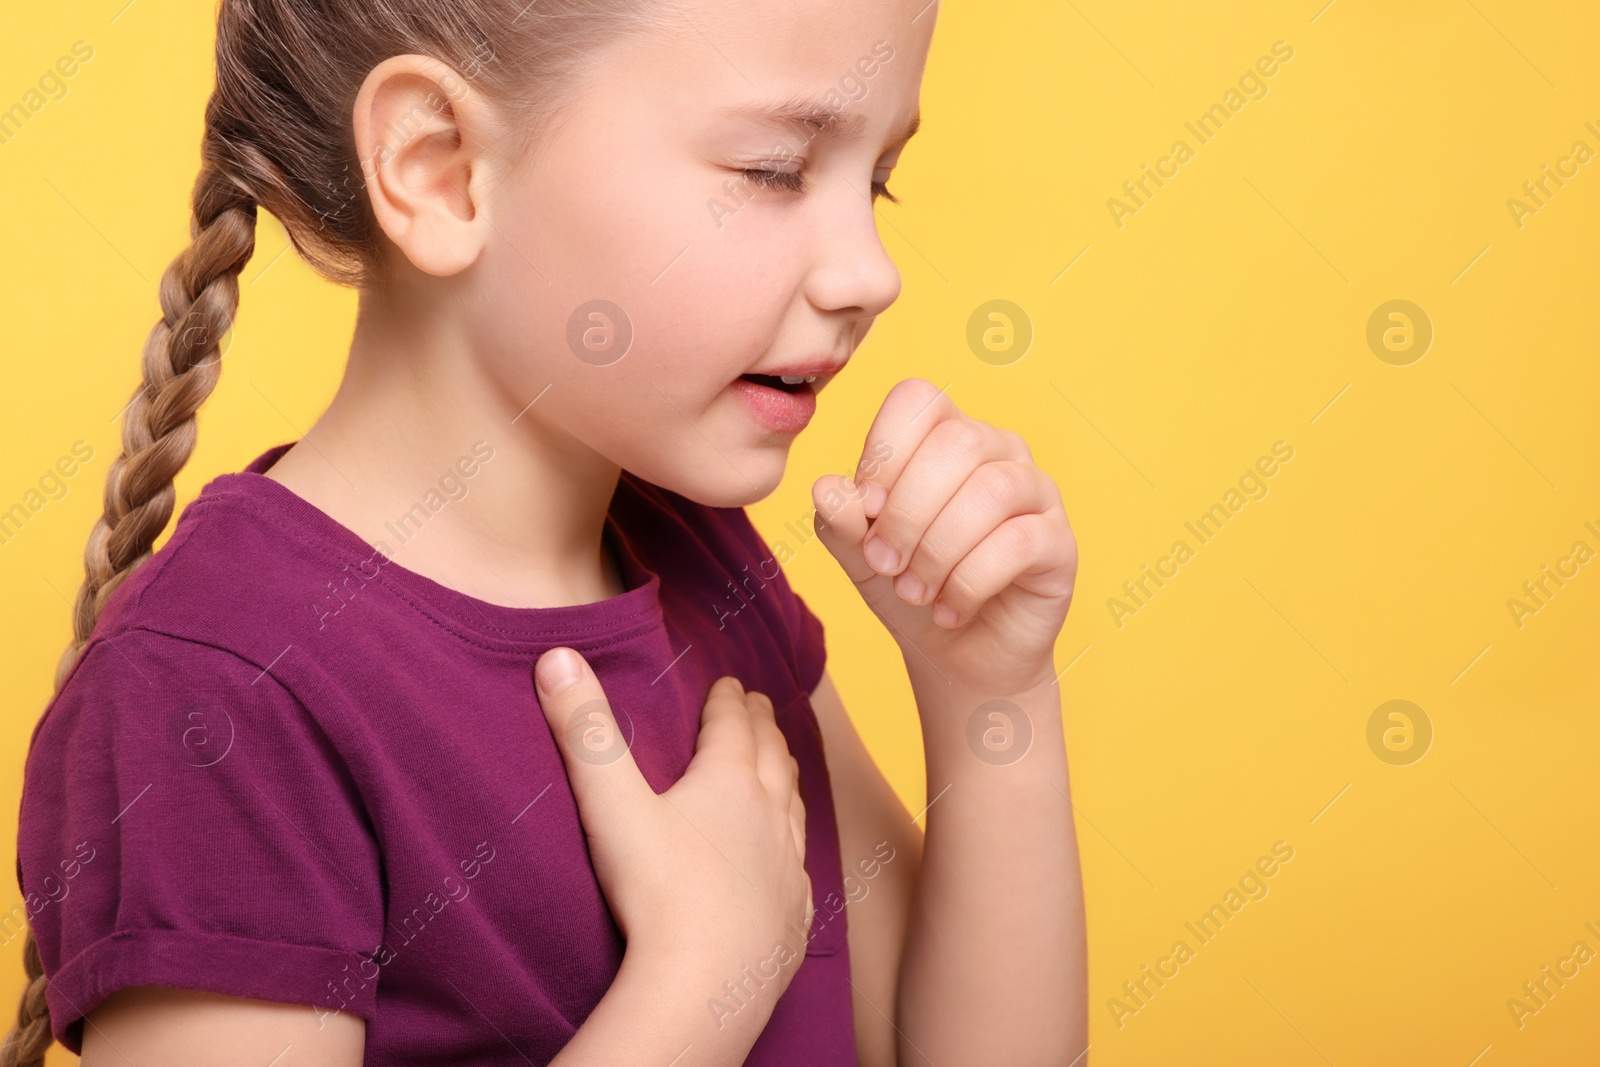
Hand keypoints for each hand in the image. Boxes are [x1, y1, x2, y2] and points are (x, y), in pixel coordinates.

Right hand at [532, 648, 813, 1012]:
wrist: (704, 988)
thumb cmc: (657, 894)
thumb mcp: (611, 804)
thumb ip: (585, 731)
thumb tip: (558, 656)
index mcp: (730, 783)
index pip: (733, 726)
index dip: (728, 701)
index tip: (729, 684)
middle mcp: (770, 818)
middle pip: (773, 759)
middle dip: (764, 728)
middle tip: (761, 708)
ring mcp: (787, 870)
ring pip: (794, 810)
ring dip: (787, 780)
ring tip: (783, 767)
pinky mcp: (793, 920)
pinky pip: (800, 875)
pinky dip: (795, 853)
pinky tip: (791, 862)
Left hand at [811, 378, 1077, 697]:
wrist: (956, 655)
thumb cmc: (909, 588)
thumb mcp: (859, 555)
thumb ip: (841, 519)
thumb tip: (827, 488)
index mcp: (944, 434)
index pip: (918, 399)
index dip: (884, 451)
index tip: (866, 509)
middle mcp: (997, 449)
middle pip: (956, 442)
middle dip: (907, 512)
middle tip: (885, 564)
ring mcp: (1036, 490)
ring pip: (991, 490)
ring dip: (937, 550)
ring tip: (915, 591)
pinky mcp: (1059, 540)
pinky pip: (1018, 542)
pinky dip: (969, 583)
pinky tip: (950, 609)